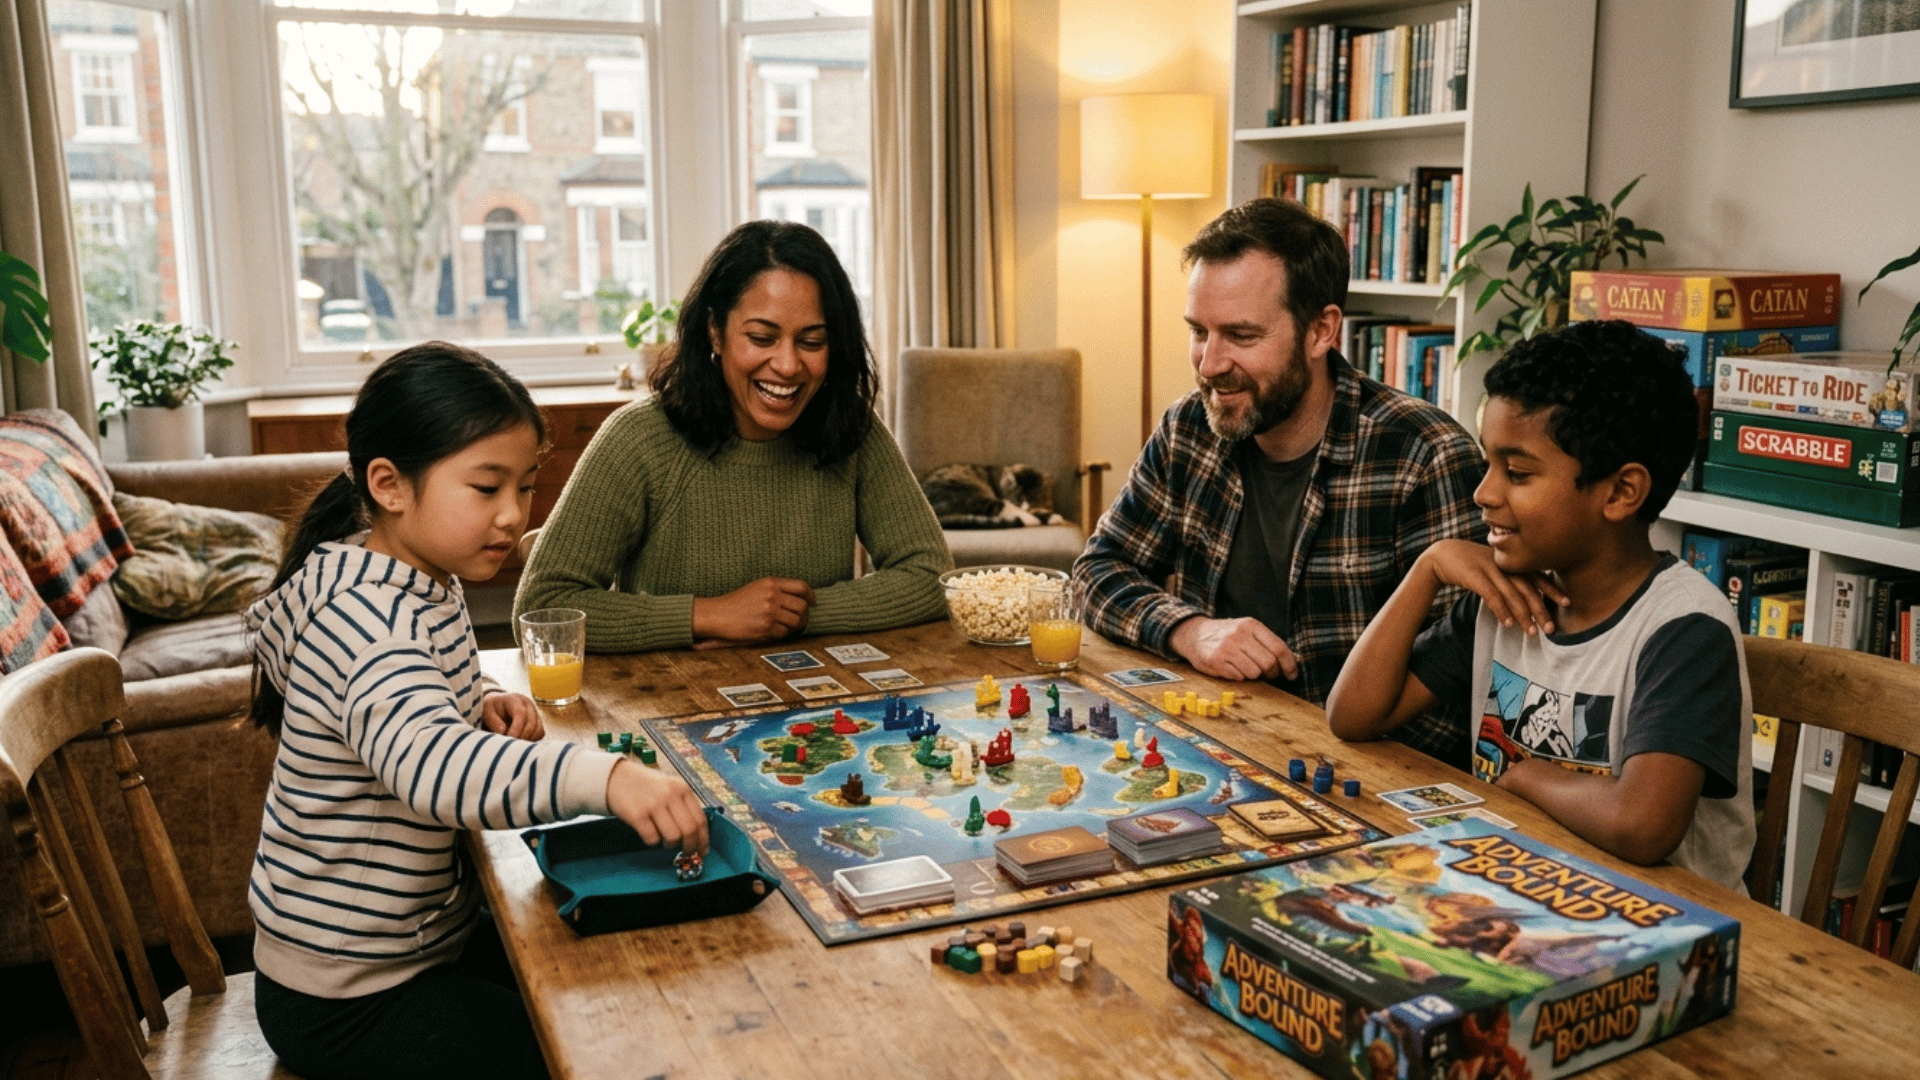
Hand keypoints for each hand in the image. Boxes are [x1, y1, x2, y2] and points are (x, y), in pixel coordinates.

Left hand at [480, 692, 543, 740]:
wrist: (498, 705)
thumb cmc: (491, 709)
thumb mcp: (486, 712)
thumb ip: (493, 721)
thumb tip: (503, 731)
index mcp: (514, 699)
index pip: (521, 713)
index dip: (516, 728)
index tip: (509, 738)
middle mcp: (528, 705)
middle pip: (531, 723)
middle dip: (521, 736)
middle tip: (510, 745)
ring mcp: (535, 713)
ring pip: (538, 729)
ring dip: (527, 739)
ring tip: (514, 743)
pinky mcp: (538, 722)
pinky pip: (540, 734)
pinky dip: (532, 740)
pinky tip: (520, 741)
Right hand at [605, 758, 709, 855]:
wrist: (616, 777)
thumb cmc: (645, 786)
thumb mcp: (669, 788)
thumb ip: (683, 806)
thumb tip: (696, 836)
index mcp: (682, 789)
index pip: (700, 819)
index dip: (703, 839)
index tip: (702, 851)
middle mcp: (670, 795)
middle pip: (690, 830)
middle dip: (690, 847)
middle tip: (687, 853)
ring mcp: (654, 804)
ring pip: (673, 837)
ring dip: (670, 845)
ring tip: (665, 841)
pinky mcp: (637, 815)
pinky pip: (652, 839)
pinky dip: (653, 843)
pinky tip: (650, 836)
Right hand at [692, 577, 813, 644]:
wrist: (717, 614)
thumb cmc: (736, 602)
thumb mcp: (757, 587)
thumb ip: (777, 589)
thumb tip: (802, 598)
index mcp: (771, 583)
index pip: (801, 586)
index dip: (810, 595)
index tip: (812, 601)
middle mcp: (772, 595)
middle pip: (802, 606)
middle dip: (804, 614)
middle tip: (799, 619)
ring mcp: (770, 612)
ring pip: (797, 620)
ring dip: (795, 626)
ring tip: (787, 626)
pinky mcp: (766, 627)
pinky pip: (785, 633)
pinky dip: (782, 634)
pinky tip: (774, 631)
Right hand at [1168, 616, 1298, 681]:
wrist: (1194, 634)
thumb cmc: (1227, 635)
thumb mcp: (1247, 630)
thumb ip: (1268, 643)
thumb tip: (1293, 661)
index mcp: (1251, 625)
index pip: (1279, 647)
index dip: (1289, 664)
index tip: (1292, 674)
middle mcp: (1239, 634)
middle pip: (1269, 663)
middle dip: (1272, 673)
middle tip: (1268, 674)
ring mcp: (1226, 647)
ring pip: (1254, 673)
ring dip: (1254, 675)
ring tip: (1246, 667)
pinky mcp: (1216, 660)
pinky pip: (1239, 677)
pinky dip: (1239, 677)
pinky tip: (1232, 668)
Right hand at [1419, 540, 1567, 634]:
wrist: (1441, 555)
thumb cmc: (1470, 564)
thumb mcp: (1493, 566)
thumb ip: (1509, 576)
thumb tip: (1527, 595)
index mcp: (1510, 561)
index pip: (1536, 576)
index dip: (1552, 589)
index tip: (1567, 603)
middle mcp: (1504, 564)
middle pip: (1528, 589)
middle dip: (1541, 610)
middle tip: (1551, 629)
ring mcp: (1490, 569)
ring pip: (1512, 595)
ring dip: (1524, 615)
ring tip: (1532, 633)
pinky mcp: (1474, 576)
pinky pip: (1492, 595)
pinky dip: (1501, 610)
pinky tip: (1509, 624)